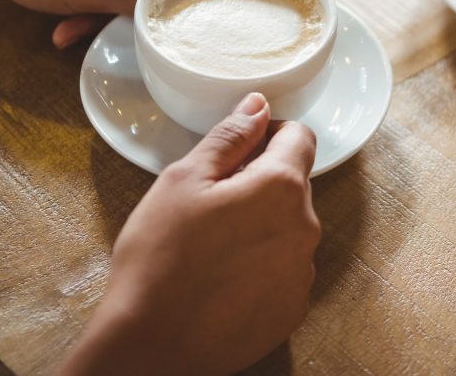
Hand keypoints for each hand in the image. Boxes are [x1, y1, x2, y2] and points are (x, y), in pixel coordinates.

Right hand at [60, 93, 319, 375]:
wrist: (150, 348)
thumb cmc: (159, 261)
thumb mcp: (183, 180)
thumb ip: (229, 136)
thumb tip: (257, 106)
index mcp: (281, 188)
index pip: (299, 137)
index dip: (268, 134)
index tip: (239, 150)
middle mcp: (305, 229)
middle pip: (293, 184)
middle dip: (259, 183)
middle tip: (211, 202)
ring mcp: (302, 273)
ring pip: (289, 228)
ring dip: (262, 225)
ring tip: (212, 245)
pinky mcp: (293, 308)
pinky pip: (284, 269)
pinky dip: (262, 265)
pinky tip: (222, 277)